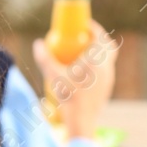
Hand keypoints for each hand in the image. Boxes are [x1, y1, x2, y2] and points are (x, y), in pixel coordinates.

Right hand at [33, 20, 117, 139]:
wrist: (81, 121)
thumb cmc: (68, 97)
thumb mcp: (53, 76)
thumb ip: (45, 58)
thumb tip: (37, 43)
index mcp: (97, 61)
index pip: (101, 37)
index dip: (94, 28)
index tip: (84, 25)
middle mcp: (107, 68)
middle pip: (109, 46)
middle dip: (99, 38)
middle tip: (84, 37)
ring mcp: (109, 79)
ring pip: (108, 59)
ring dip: (100, 52)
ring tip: (83, 52)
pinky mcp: (107, 88)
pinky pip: (106, 70)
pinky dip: (99, 64)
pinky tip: (85, 70)